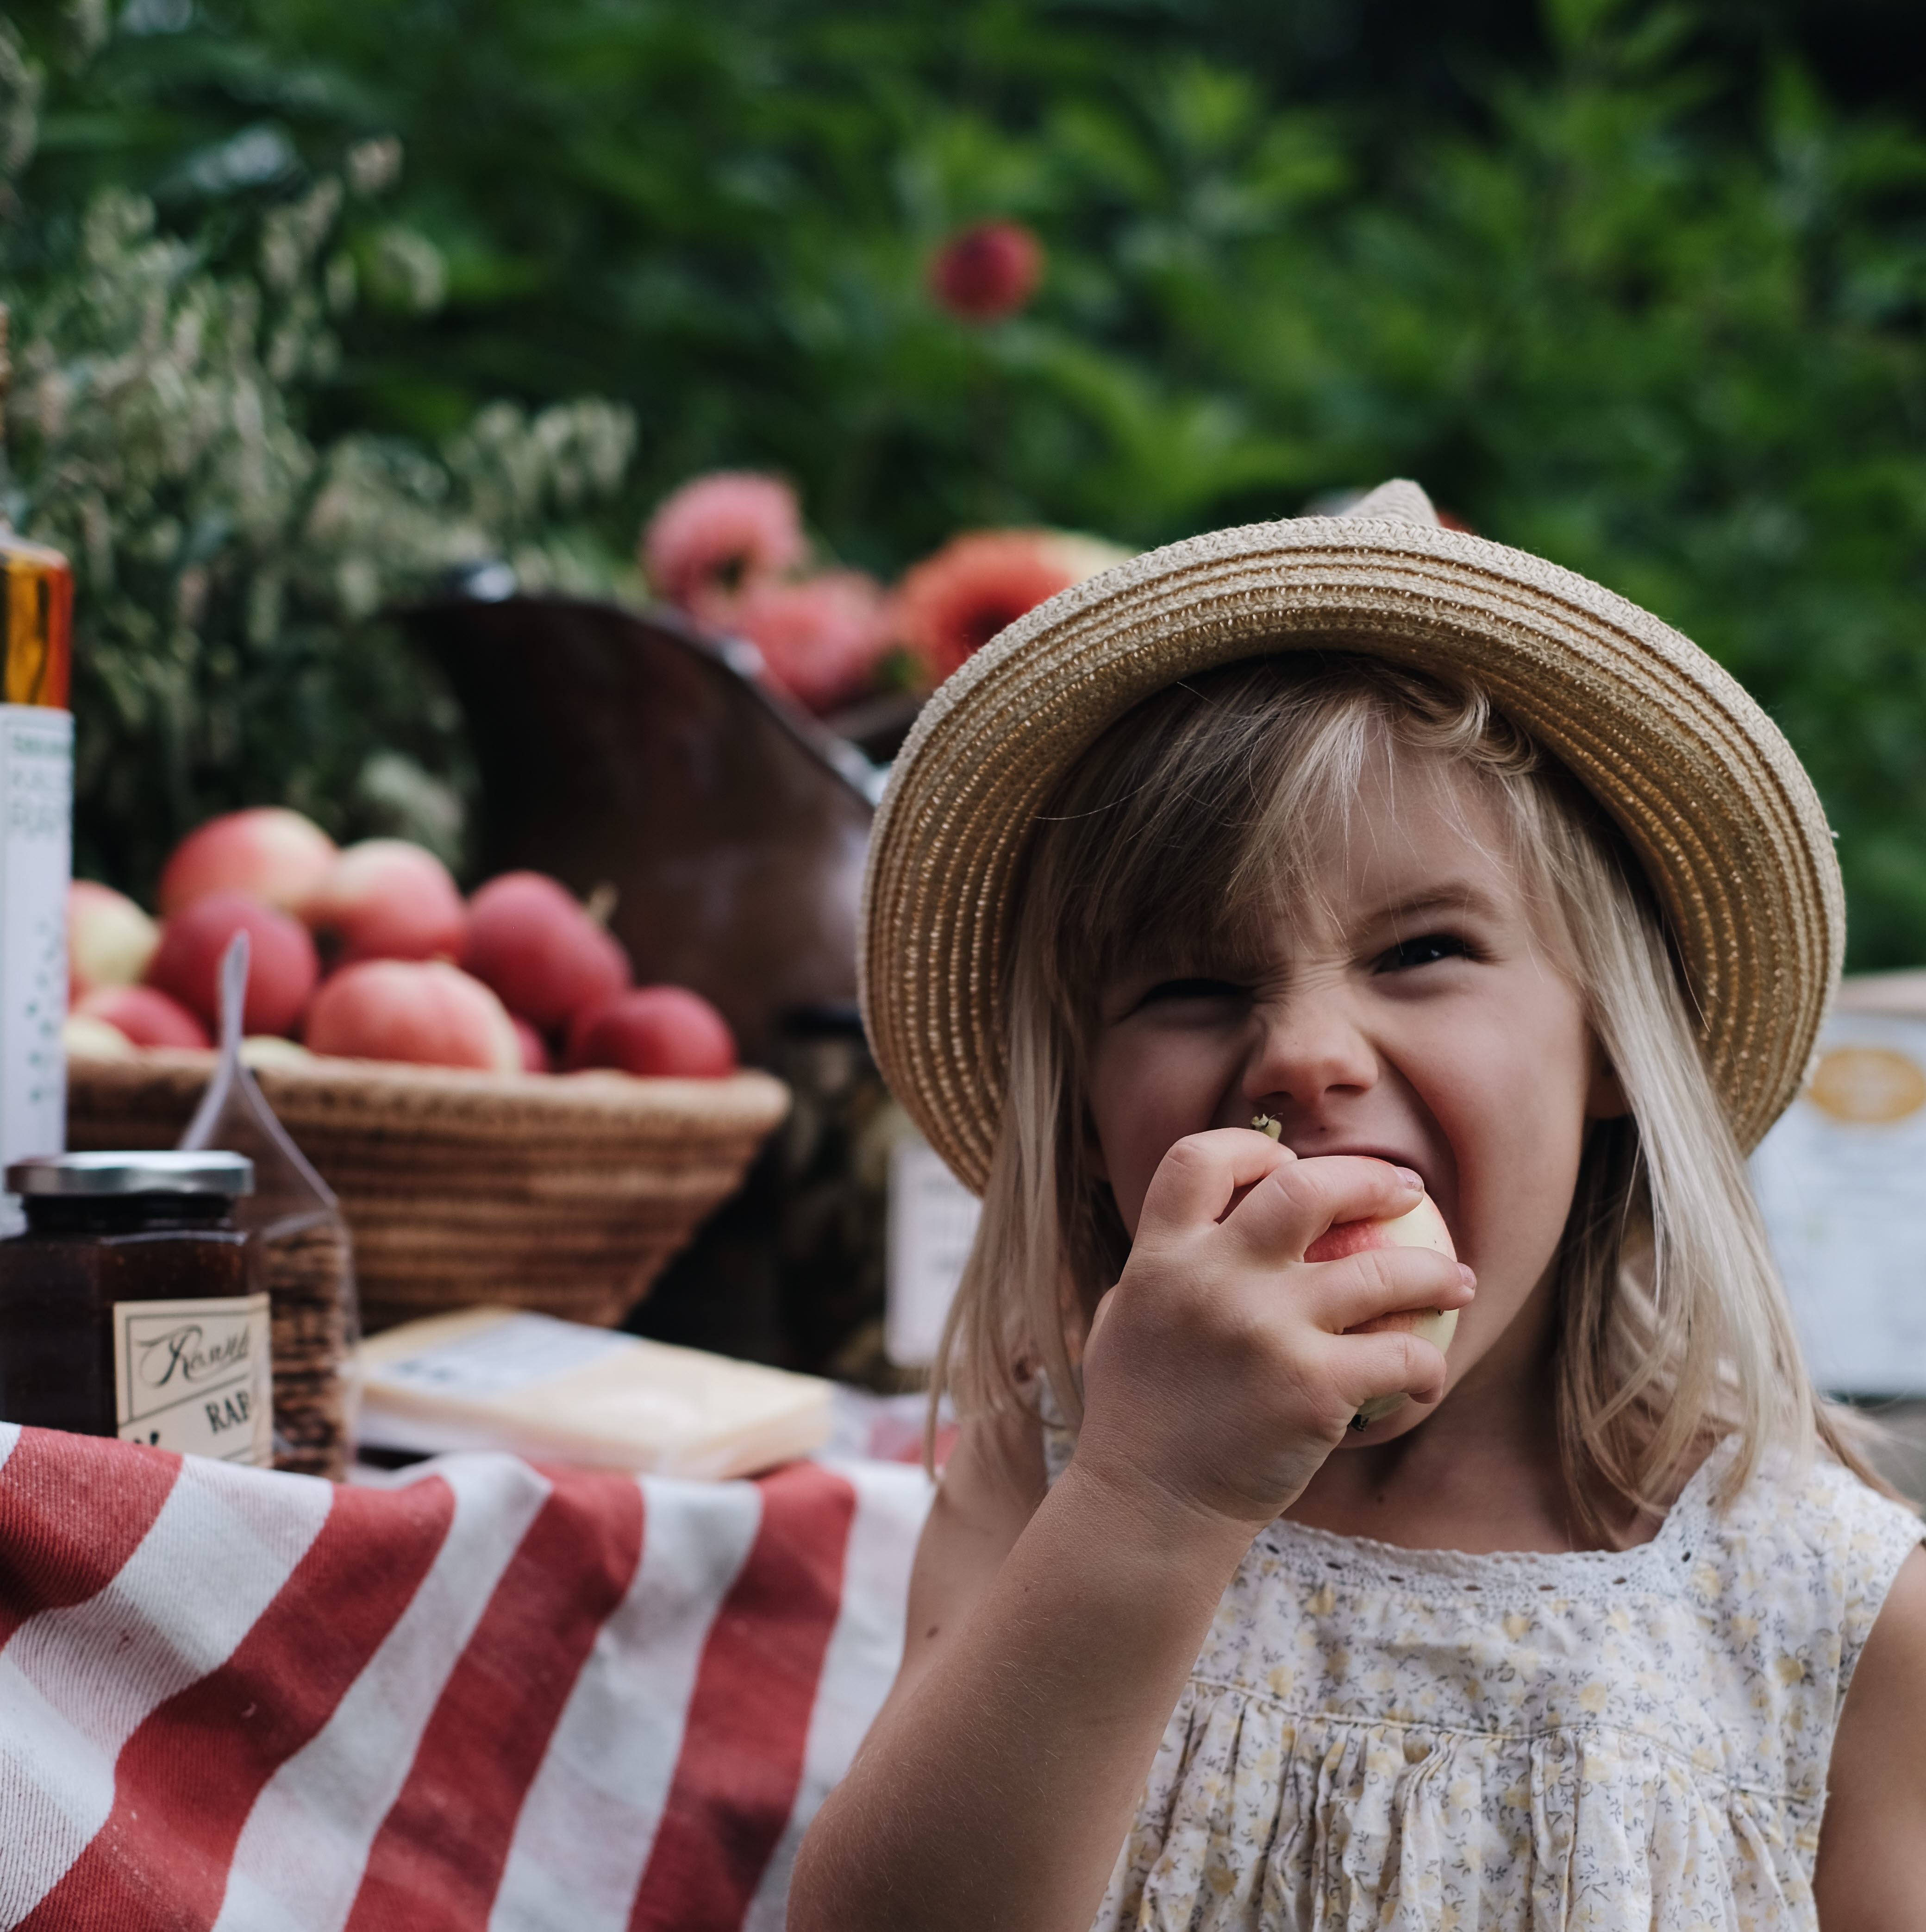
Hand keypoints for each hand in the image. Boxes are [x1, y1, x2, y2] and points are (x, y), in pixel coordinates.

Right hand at [1072, 1131, 1475, 1532]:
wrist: (1147, 1511)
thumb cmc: (1136, 1420)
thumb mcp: (1125, 1323)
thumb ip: (1161, 1272)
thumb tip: (1200, 1233)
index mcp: (1160, 1256)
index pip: (1202, 1157)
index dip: (1254, 1149)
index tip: (1291, 1165)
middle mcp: (1212, 1279)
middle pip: (1305, 1185)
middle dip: (1372, 1179)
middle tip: (1410, 1194)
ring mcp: (1266, 1330)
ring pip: (1382, 1269)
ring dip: (1436, 1270)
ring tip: (1459, 1281)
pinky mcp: (1313, 1388)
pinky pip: (1402, 1358)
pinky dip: (1429, 1366)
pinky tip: (1429, 1377)